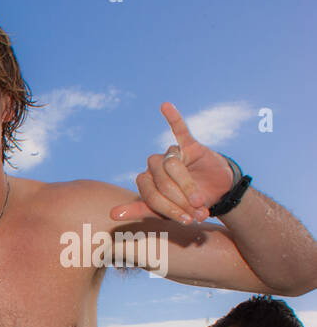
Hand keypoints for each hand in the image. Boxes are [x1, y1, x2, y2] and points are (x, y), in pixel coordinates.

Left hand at [110, 102, 235, 224]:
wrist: (215, 194)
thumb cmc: (186, 204)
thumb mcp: (164, 211)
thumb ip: (140, 210)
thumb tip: (112, 214)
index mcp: (146, 182)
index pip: (150, 196)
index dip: (169, 209)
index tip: (186, 220)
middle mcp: (154, 167)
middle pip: (161, 182)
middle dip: (180, 201)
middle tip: (196, 212)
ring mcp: (171, 155)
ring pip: (173, 166)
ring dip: (187, 186)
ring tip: (200, 200)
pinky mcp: (189, 146)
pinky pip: (180, 130)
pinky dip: (173, 118)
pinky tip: (165, 106)